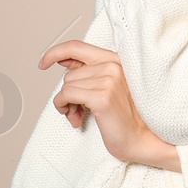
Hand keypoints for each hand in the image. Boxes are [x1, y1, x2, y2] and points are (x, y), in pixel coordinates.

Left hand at [38, 40, 179, 170]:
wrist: (144, 140)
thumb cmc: (127, 118)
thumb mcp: (108, 88)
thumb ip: (88, 73)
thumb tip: (61, 61)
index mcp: (115, 60)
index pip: (77, 47)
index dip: (55, 52)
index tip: (43, 63)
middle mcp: (113, 66)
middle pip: (69, 74)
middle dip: (68, 94)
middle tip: (77, 110)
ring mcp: (109, 80)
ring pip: (66, 85)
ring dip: (67, 104)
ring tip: (79, 115)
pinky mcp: (102, 97)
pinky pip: (66, 95)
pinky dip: (64, 107)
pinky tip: (75, 118)